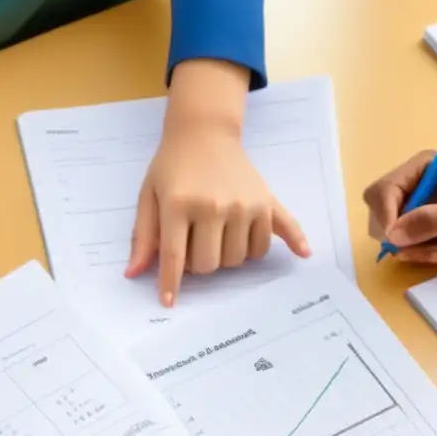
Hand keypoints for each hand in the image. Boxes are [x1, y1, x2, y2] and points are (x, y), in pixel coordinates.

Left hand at [126, 123, 308, 307]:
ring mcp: (244, 205)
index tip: (169, 303)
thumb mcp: (149, 196)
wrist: (204, 132)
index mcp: (180, 205)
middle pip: (209, 265)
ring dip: (226, 255)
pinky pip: (276, 235)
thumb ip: (143, 236)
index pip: (175, 257)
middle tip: (194, 241)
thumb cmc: (172, 167)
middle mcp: (215, 206)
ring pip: (237, 259)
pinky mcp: (265, 202)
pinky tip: (303, 253)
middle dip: (199, 263)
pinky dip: (291, 243)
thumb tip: (133, 274)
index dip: (171, 284)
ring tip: (217, 232)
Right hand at [363, 151, 436, 263]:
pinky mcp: (429, 223)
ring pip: (391, 230)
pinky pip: (406, 241)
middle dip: (397, 236)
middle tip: (424, 250)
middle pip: (381, 211)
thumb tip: (392, 235)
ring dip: (409, 248)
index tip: (397, 241)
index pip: (383, 189)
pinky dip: (418, 252)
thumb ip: (432, 221)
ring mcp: (424, 203)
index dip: (384, 216)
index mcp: (428, 165)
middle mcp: (420, 181)